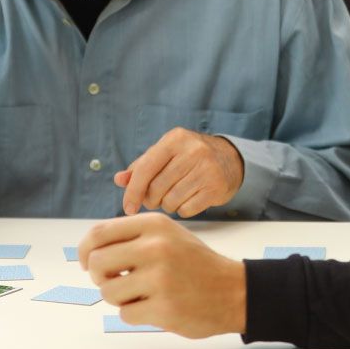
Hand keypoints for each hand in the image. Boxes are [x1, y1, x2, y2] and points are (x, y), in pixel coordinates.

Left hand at [79, 213, 245, 337]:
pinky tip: (154, 306)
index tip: (87, 262)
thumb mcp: (168, 234)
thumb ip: (132, 236)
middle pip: (97, 262)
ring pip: (108, 292)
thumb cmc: (195, 263)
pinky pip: (125, 314)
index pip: (99, 233)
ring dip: (118, 298)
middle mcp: (156, 248)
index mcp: (155, 225)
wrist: (233, 291)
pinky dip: (134, 314)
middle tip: (113, 281)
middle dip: (99, 276)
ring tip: (139, 294)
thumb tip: (90, 249)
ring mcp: (160, 279)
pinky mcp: (163, 308)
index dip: (85, 250)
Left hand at [114, 128, 243, 217]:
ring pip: (170, 201)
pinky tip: (188, 199)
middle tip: (156, 198)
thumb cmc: (189, 157)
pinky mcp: (216, 187)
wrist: (230, 160)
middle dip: (152, 199)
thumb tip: (119, 180)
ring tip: (174, 196)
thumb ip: (142, 166)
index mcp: (175, 139)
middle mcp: (192, 151)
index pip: (146, 168)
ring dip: (167, 205)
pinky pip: (187, 210)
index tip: (128, 207)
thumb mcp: (166, 154)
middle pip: (156, 188)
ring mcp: (207, 169)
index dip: (133, 190)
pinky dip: (182, 210)